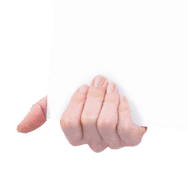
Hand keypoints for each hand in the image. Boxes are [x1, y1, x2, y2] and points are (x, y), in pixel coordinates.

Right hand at [15, 75, 146, 152]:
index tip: (85, 85)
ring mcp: (113, 141)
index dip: (77, 102)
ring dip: (109, 101)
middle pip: (88, 121)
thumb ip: (45, 110)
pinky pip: (125, 130)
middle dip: (96, 96)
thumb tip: (21, 128)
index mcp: (78, 134)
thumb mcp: (70, 97)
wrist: (133, 88)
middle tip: (101, 79)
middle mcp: (94, 141)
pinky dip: (123, 111)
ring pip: (105, 124)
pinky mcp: (132, 138)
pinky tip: (124, 99)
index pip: (69, 123)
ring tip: (113, 86)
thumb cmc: (97, 95)